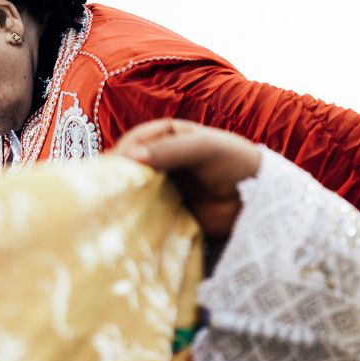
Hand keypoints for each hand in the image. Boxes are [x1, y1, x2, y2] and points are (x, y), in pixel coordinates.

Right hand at [113, 119, 260, 235]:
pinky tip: (125, 224)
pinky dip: (135, 217)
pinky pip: (145, 213)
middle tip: (101, 191)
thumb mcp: (203, 148)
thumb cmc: (234, 162)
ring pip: (133, 190)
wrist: (258, 199)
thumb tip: (129, 157)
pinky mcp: (167, 211)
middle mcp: (160, 160)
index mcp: (166, 136)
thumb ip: (169, 150)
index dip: (121, 153)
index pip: (134, 142)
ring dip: (122, 198)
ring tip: (108, 209)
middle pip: (128, 167)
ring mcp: (162, 186)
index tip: (110, 169)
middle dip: (116, 177)